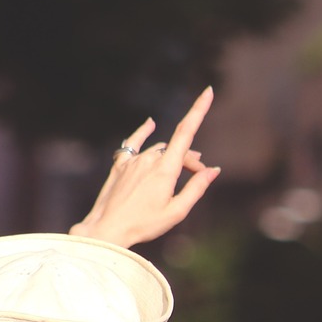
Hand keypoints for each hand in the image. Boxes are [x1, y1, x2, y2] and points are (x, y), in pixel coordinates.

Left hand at [70, 87, 220, 247]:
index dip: (198, 110)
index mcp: (166, 170)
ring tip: (176, 175)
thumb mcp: (177, 211)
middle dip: (191, 159)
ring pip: (159, 150)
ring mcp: (133, 161)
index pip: (186, 133)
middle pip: (177, 149)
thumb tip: (213, 170)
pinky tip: (150, 123)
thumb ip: (197, 188)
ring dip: (172, 157)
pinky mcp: (120, 165)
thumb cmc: (144, 225)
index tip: (208, 91)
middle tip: (198, 175)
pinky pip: (134, 143)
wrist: (107, 229)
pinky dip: (144, 132)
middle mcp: (150, 159)